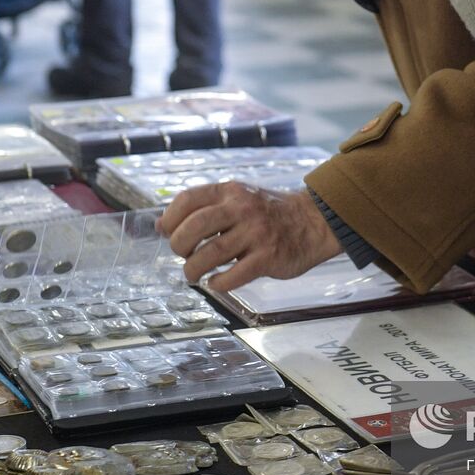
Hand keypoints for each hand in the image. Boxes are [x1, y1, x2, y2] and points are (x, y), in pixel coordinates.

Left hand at [159, 185, 341, 291]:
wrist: (313, 222)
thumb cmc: (268, 213)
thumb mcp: (237, 199)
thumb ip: (203, 208)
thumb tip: (161, 225)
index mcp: (230, 191)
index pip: (187, 200)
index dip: (170, 219)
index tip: (168, 233)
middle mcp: (242, 209)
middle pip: (195, 226)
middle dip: (179, 246)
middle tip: (182, 255)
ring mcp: (256, 233)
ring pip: (211, 254)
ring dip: (193, 269)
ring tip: (193, 275)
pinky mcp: (268, 257)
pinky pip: (234, 275)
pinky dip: (218, 283)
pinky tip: (216, 282)